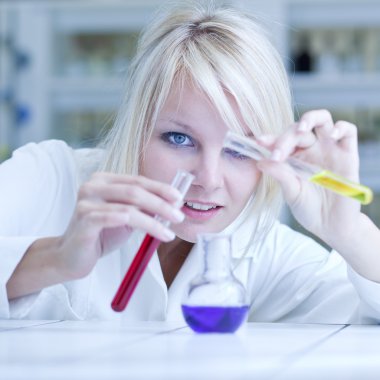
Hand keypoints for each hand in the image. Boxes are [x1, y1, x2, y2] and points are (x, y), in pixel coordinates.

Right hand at [54, 172, 184, 279]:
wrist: (71, 256)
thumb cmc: (100, 235)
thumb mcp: (127, 218)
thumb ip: (143, 208)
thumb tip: (172, 204)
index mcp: (104, 180)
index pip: (138, 180)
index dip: (161, 188)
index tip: (179, 199)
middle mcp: (93, 186)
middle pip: (135, 191)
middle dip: (161, 204)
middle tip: (178, 216)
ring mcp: (86, 202)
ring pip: (129, 206)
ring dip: (154, 220)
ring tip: (169, 233)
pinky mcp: (84, 219)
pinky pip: (113, 218)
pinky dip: (137, 223)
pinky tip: (153, 232)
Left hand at [256, 109, 360, 246]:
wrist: (330, 226)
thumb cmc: (308, 208)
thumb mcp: (291, 191)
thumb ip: (280, 174)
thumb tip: (260, 160)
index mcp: (294, 157)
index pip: (281, 140)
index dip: (270, 139)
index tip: (258, 142)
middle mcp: (311, 149)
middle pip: (297, 130)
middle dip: (285, 138)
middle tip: (278, 153)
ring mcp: (329, 149)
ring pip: (322, 120)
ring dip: (310, 119)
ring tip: (301, 129)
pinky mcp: (348, 154)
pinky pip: (349, 131)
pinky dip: (340, 128)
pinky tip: (331, 135)